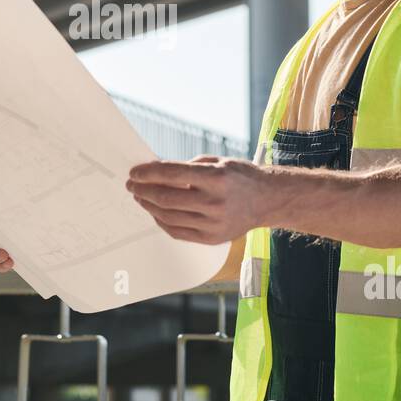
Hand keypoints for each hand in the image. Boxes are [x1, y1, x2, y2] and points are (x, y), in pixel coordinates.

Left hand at [126, 154, 266, 244]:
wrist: (268, 201)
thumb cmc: (241, 177)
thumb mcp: (217, 162)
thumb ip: (187, 167)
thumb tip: (156, 171)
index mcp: (216, 178)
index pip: (172, 174)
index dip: (148, 173)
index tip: (134, 172)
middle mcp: (214, 202)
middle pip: (166, 198)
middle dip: (143, 191)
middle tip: (132, 185)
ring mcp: (213, 224)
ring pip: (168, 217)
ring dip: (149, 206)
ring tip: (140, 197)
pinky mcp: (211, 239)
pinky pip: (177, 232)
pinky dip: (161, 221)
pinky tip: (155, 212)